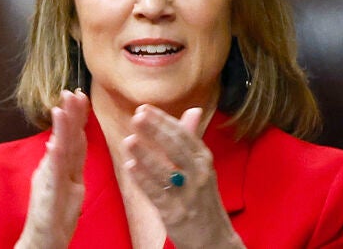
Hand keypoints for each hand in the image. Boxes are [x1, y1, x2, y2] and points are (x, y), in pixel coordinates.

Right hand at [15, 90, 87, 248]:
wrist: (43, 242)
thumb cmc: (55, 219)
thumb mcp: (68, 187)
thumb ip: (68, 166)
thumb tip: (65, 144)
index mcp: (65, 169)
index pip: (74, 139)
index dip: (77, 119)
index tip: (81, 97)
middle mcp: (55, 169)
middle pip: (67, 138)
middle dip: (70, 114)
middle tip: (73, 91)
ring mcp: (50, 179)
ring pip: (59, 148)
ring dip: (62, 125)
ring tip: (64, 103)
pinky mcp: (48, 191)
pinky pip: (54, 168)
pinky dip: (56, 151)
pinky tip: (58, 137)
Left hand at [120, 106, 242, 248]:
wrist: (214, 240)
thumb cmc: (204, 200)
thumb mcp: (202, 168)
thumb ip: (192, 139)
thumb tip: (193, 110)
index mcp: (204, 160)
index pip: (184, 134)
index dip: (164, 120)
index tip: (145, 108)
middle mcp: (200, 174)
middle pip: (177, 147)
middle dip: (156, 131)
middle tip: (137, 116)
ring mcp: (189, 194)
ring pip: (166, 170)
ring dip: (147, 154)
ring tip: (129, 140)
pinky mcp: (176, 214)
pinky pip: (158, 194)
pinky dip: (144, 180)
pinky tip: (131, 169)